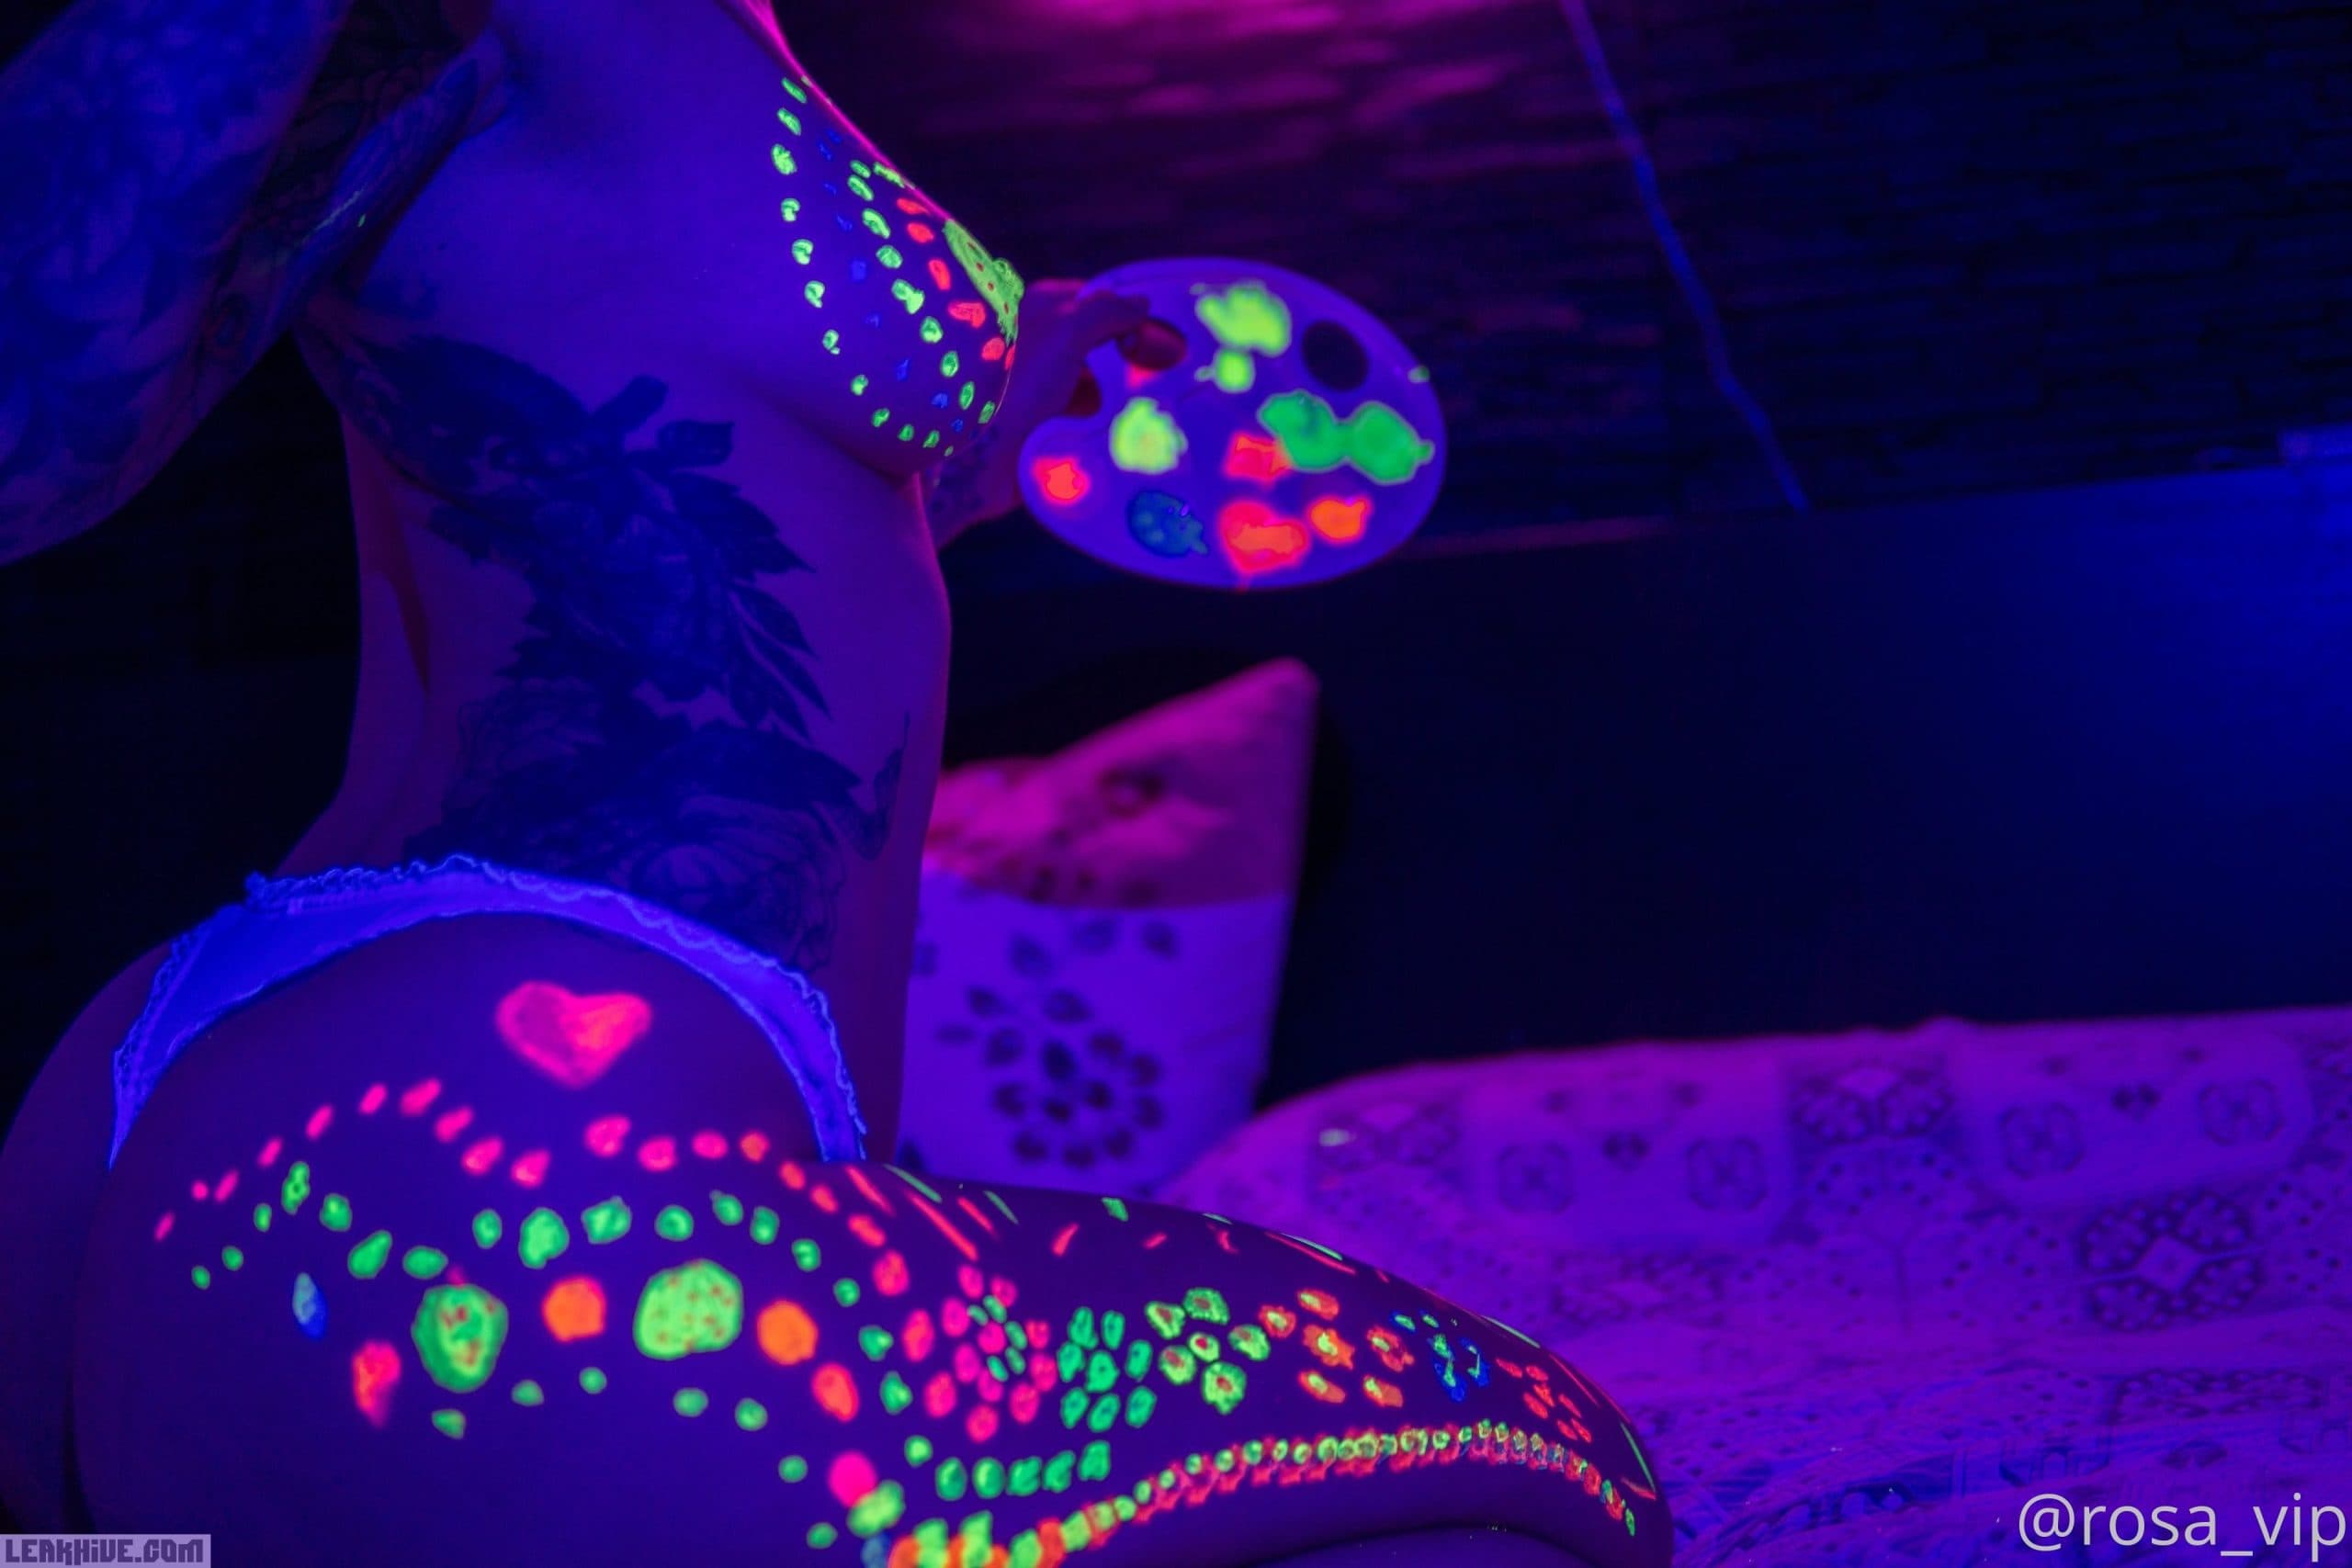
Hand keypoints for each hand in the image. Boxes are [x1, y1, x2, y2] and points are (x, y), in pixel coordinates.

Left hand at [924, 279, 1150, 546]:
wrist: (976, 463)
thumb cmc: (1016, 388)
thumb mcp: (1065, 334)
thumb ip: (1105, 313)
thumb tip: (1141, 303)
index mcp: (1038, 312)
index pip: (1096, 301)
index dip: (1130, 314)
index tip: (1165, 335)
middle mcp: (1039, 345)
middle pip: (1100, 342)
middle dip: (1132, 356)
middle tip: (1168, 371)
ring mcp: (1042, 387)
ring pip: (1097, 381)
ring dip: (1124, 393)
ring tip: (1158, 404)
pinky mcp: (1046, 425)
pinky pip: (1088, 416)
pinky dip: (1109, 420)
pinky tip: (1131, 428)